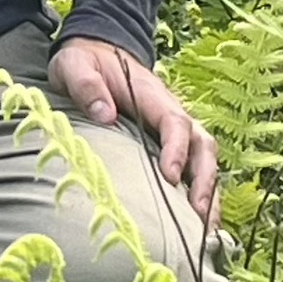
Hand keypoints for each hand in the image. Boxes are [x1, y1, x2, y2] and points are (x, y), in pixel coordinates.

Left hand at [49, 35, 220, 225]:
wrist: (93, 51)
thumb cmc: (84, 61)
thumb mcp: (74, 64)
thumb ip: (86, 85)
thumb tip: (106, 114)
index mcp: (150, 95)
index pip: (175, 122)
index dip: (177, 150)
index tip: (170, 177)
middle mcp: (169, 112)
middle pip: (202, 145)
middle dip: (205, 179)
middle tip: (199, 215)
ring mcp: (171, 129)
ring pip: (203, 160)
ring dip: (208, 192)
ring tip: (205, 229)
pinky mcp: (167, 144)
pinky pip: (192, 168)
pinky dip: (200, 194)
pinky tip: (196, 223)